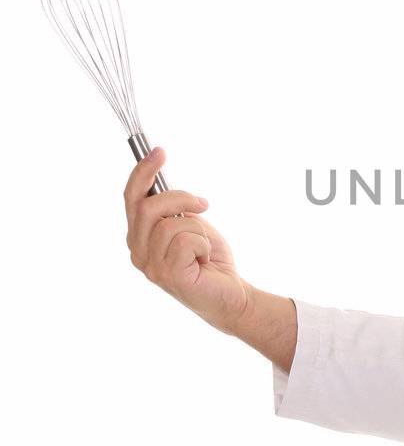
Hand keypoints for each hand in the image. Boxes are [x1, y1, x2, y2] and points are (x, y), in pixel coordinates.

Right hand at [124, 146, 249, 334]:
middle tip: (203, 204)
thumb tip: (159, 179)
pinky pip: (185, 241)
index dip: (143, 172)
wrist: (230, 294)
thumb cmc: (209, 258)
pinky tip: (204, 260)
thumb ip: (171, 207)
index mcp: (139, 237)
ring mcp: (151, 267)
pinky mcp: (169, 276)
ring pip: (170, 223)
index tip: (159, 152)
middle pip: (148, 206)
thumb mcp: (189, 223)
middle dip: (179, 197)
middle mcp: (138, 252)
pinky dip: (203, 244)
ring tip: (203, 247)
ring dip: (197, 228)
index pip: (131, 198)